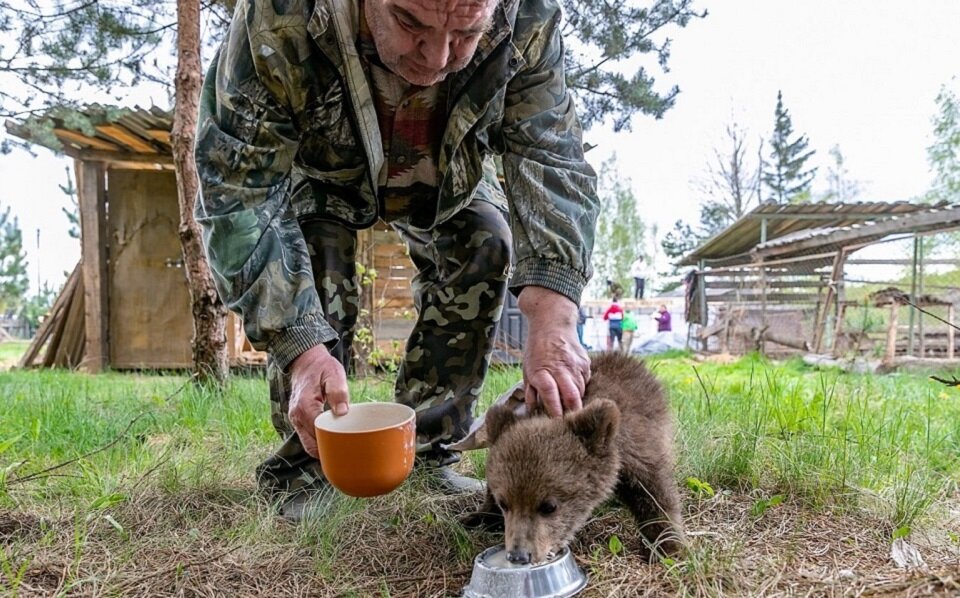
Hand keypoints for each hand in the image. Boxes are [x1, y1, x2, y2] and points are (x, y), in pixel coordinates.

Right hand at [288, 344, 349, 457]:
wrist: (306, 361)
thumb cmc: (322, 367)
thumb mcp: (334, 374)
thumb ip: (338, 392)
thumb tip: (343, 412)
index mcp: (305, 407)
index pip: (318, 434)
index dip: (333, 442)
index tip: (348, 447)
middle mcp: (296, 416)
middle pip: (311, 445)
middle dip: (327, 452)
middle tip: (346, 454)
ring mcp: (295, 419)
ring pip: (307, 444)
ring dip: (322, 448)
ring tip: (340, 449)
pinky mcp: (297, 419)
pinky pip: (306, 437)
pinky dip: (318, 441)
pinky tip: (332, 440)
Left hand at [518, 287, 590, 416]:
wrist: (553, 322)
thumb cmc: (537, 348)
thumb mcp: (527, 368)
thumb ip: (531, 390)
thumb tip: (532, 411)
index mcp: (542, 370)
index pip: (550, 393)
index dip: (554, 410)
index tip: (556, 423)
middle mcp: (560, 368)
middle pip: (572, 395)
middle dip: (573, 412)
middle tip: (570, 423)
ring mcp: (575, 365)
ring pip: (581, 391)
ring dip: (576, 401)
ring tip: (570, 407)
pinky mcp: (585, 362)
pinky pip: (586, 382)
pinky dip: (580, 388)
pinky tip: (573, 386)